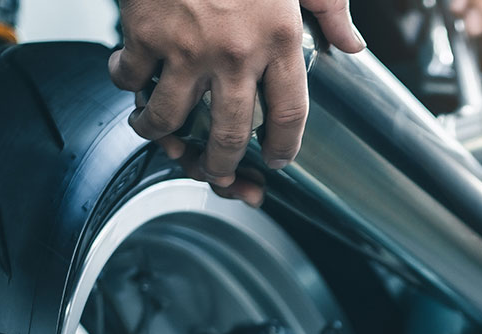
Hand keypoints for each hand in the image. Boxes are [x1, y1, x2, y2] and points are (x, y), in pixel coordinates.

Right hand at [109, 0, 365, 205]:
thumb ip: (332, 8)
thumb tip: (353, 44)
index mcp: (279, 38)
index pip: (288, 115)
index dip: (284, 148)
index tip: (276, 161)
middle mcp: (234, 53)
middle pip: (228, 134)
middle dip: (221, 164)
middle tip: (217, 170)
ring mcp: (186, 48)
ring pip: (169, 118)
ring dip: (161, 134)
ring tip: (159, 133)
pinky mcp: (145, 34)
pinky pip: (131, 80)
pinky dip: (127, 87)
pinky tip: (133, 83)